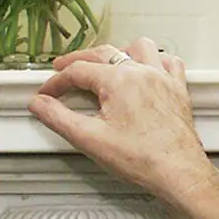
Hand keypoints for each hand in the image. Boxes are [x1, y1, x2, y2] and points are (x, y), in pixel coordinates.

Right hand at [28, 38, 218, 206]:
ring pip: (140, 48)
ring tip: (104, 64)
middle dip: (79, 61)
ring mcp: (164, 79)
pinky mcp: (178, 90)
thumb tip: (40, 104)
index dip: (56, 81)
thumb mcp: (88, 138)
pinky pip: (169, 62)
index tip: (47, 93)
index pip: (78, 71)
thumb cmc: (142, 157)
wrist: (177, 170)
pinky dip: (154, 60)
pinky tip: (146, 69)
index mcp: (120, 81)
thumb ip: (58, 118)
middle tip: (63, 70)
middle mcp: (144, 73)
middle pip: (105, 53)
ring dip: (119, 52)